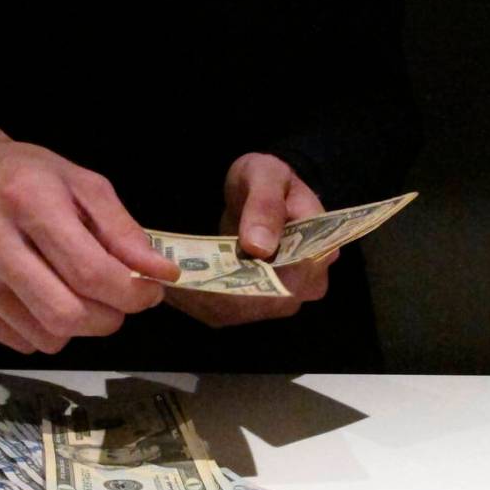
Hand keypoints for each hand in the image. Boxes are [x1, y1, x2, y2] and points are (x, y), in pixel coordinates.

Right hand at [0, 120, 178, 352]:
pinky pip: (24, 343)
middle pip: (67, 315)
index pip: (90, 272)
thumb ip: (125, 232)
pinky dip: (47, 329)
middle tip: (119, 299)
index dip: (132, 293)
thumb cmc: (32, 178)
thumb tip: (161, 273)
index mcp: (28, 201)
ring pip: (48, 338)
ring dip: (79, 325)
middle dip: (109, 317)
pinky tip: (44, 294)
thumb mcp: (86, 185)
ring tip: (77, 291)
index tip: (151, 291)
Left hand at [165, 152, 337, 327]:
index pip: (292, 280)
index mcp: (317, 251)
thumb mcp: (266, 176)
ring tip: (171, 282)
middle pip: (266, 304)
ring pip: (242, 312)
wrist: (260, 191)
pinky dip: (198, 302)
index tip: (212, 272)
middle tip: (178, 278)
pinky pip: (226, 313)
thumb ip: (266, 206)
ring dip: (204, 300)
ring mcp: (281, 299)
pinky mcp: (256, 304)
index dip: (254, 282)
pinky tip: (174, 288)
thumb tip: (260, 248)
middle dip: (222, 294)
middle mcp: (305, 284)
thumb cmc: (268, 179)